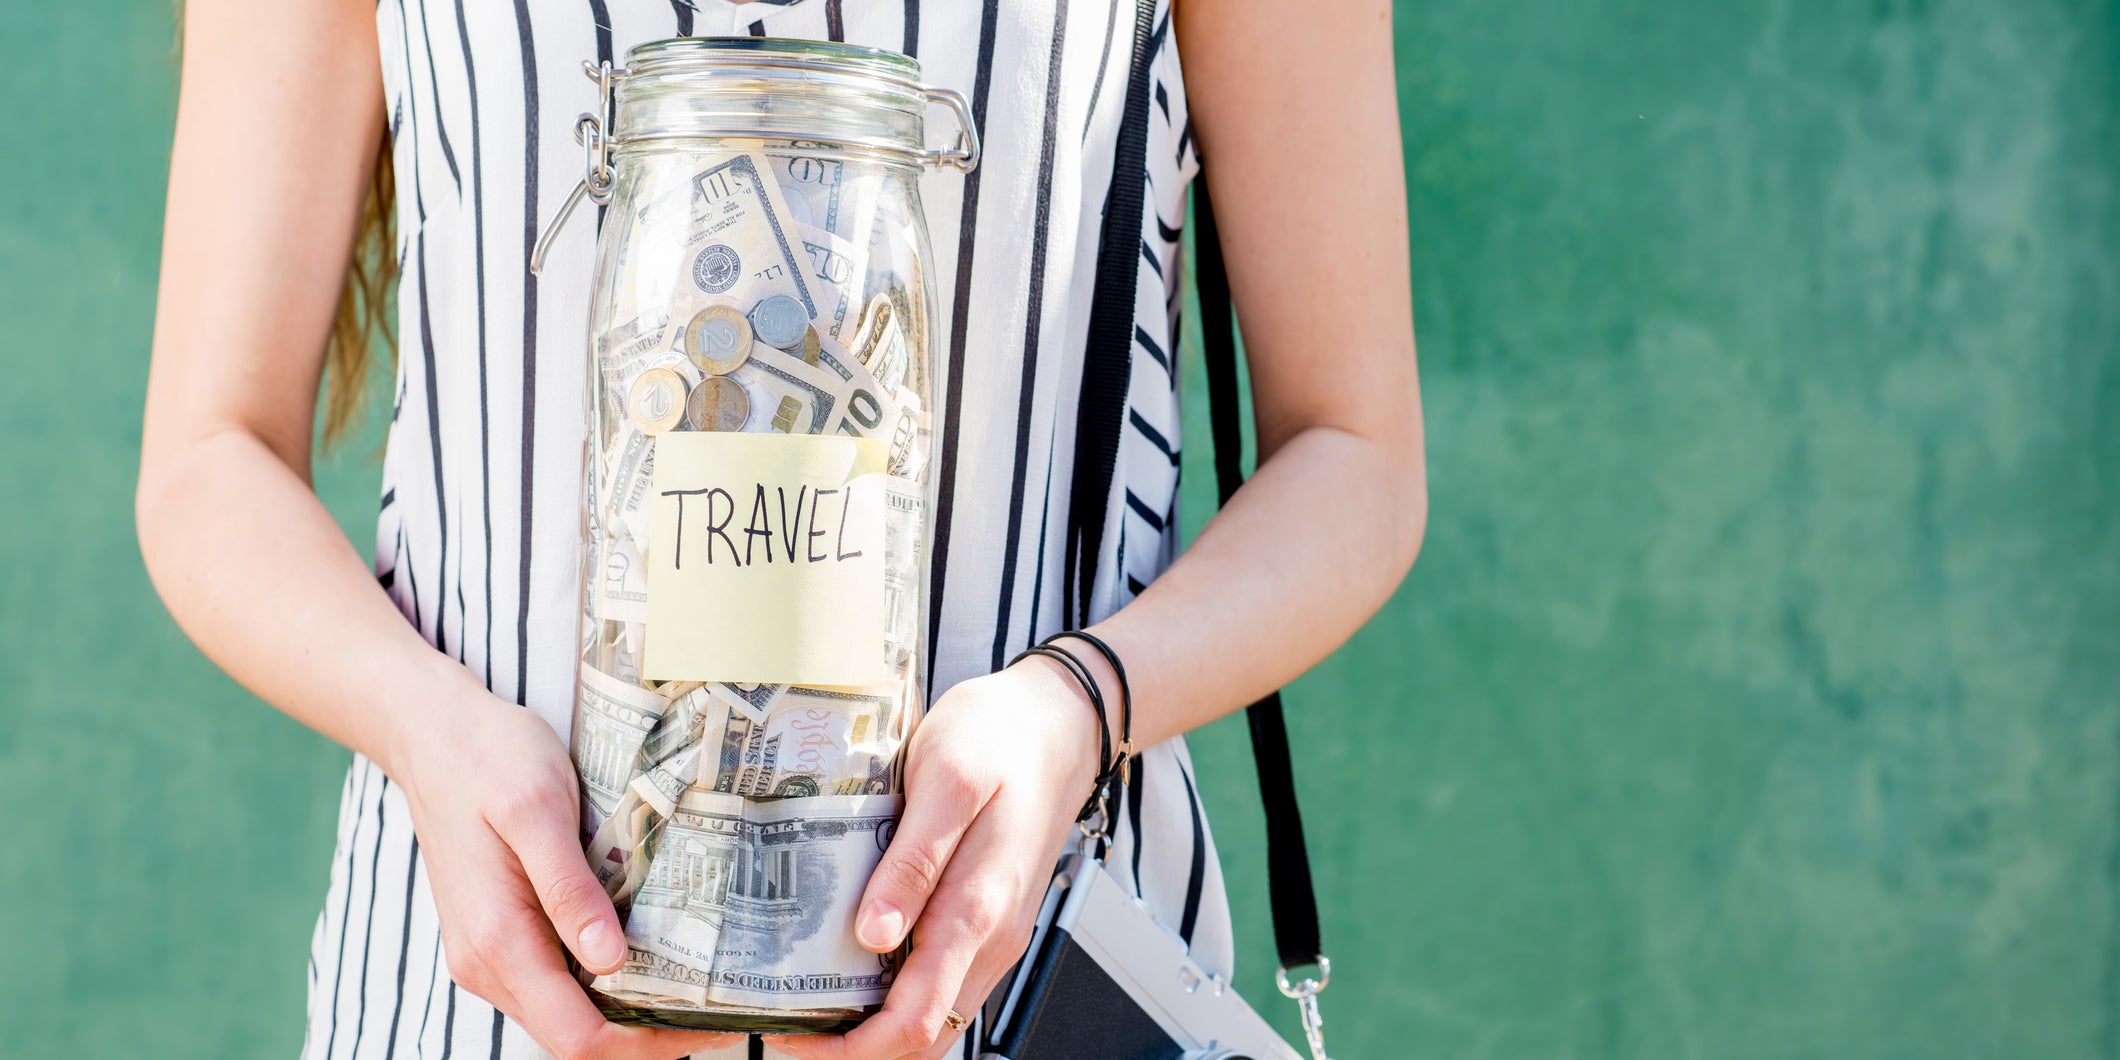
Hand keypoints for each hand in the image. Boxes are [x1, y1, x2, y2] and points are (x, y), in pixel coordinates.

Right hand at [395, 687, 739, 1059]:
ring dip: (625, 1012)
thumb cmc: (488, 758)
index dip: (642, 1045)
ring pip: (564, 1015)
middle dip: (644, 1035)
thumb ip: (568, 888)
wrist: (432, 733)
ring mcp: (488, 953)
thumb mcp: (538, 808)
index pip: (576, 1036)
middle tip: (714, 1006)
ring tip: (691, 983)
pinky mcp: (497, 934)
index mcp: (498, 941)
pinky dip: (601, 983)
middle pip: (573, 1037)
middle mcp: (486, 964)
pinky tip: (646, 952)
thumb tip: (609, 958)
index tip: (704, 1024)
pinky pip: (553, 981)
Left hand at [770, 655, 1105, 1059]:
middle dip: (855, 1048)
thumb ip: (913, 862)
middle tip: (789, 1023)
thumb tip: (874, 935)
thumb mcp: (946, 780)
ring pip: (935, 1014)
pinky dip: (897, 990)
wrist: (1061, 721)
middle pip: (923, 1037)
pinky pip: (944, 979)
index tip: (793, 1033)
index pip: (915, 1022)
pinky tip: (854, 959)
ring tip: (810, 994)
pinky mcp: (990, 918)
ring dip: (874, 1022)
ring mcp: (994, 933)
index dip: (850, 1049)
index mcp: (976, 910)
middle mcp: (991, 937)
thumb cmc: (1001, 738)